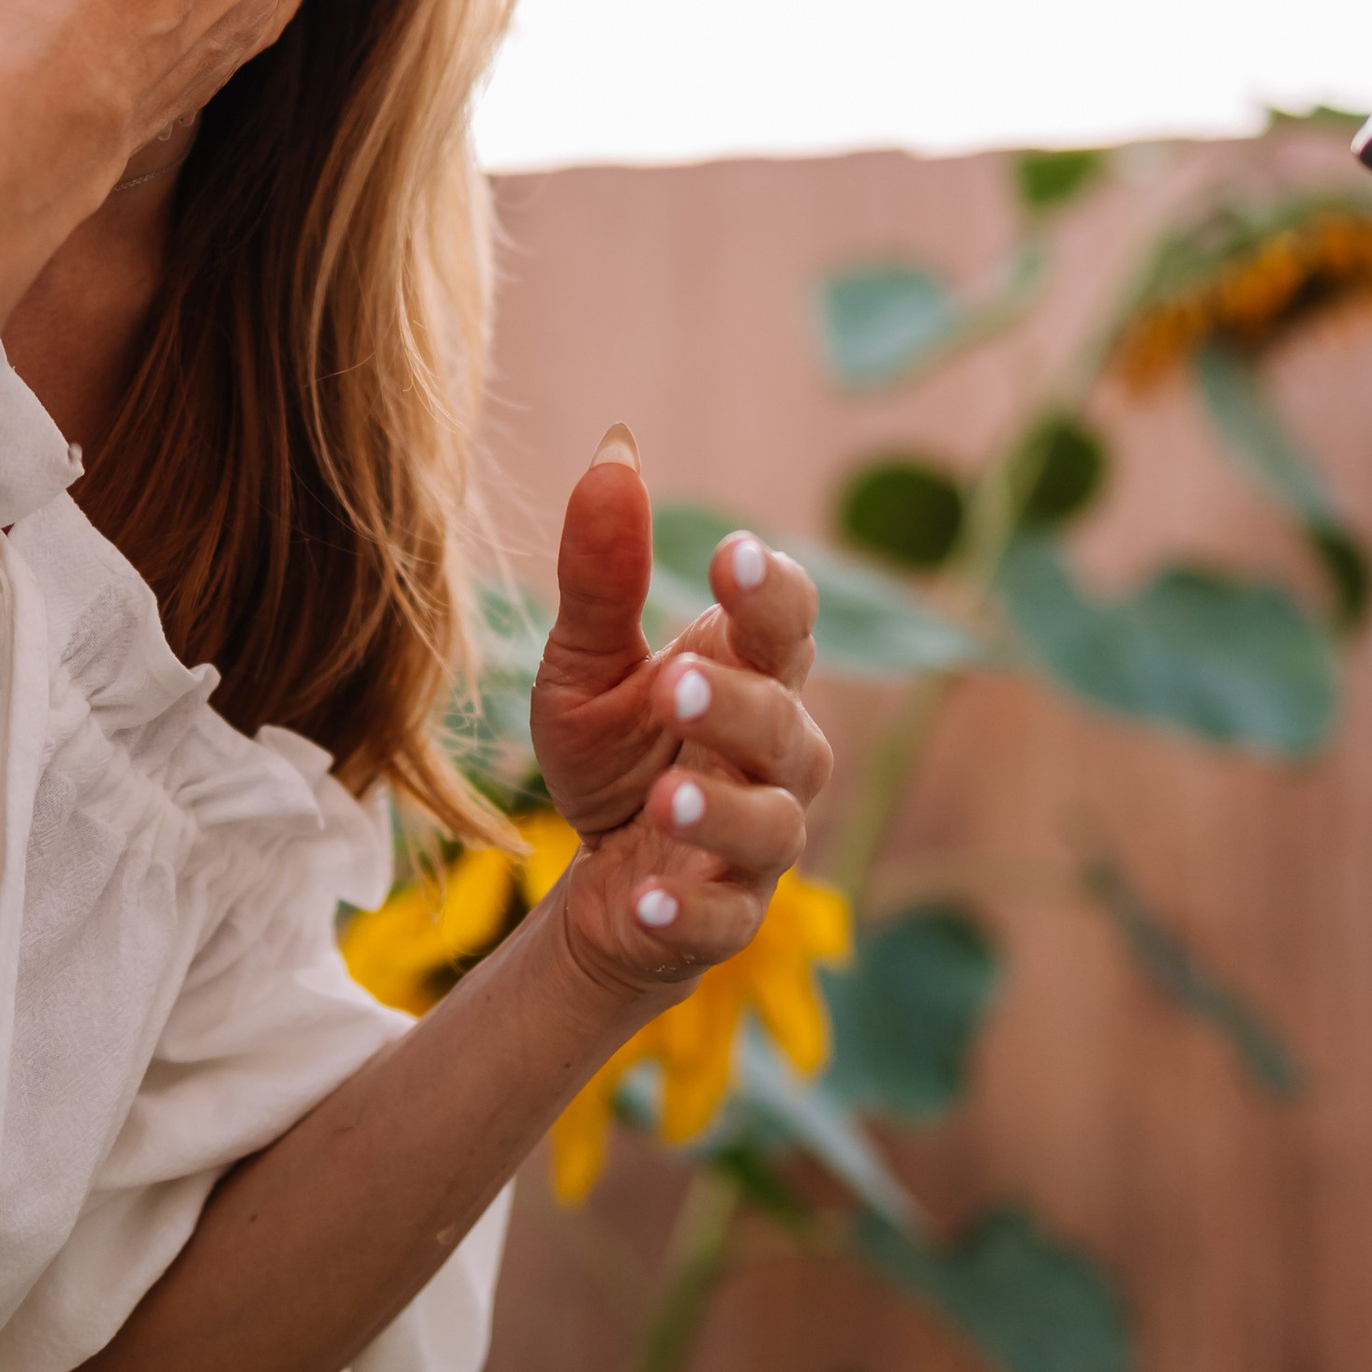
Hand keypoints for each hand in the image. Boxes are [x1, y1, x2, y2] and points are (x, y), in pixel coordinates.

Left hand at [530, 432, 833, 1003]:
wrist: (606, 882)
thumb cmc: (617, 752)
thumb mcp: (585, 664)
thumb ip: (600, 577)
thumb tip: (612, 451)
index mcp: (749, 675)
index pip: (786, 624)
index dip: (771, 592)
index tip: (730, 555)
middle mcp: (774, 756)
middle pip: (787, 725)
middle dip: (739, 703)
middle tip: (676, 682)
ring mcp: (758, 844)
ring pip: (772, 825)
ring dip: (721, 808)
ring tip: (665, 792)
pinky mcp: (726, 919)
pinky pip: (723, 919)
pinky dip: (689, 911)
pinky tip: (644, 898)